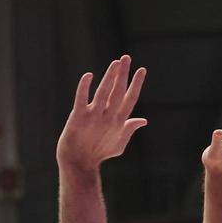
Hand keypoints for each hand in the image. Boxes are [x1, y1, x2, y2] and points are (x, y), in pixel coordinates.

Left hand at [57, 55, 147, 172]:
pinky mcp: (77, 119)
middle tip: (126, 57)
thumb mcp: (119, 144)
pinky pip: (81, 100)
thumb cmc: (98, 154)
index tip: (141, 69)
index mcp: (118, 122)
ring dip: (110, 77)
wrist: (78, 164)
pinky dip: (84, 88)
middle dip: (123, 74)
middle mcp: (108, 118)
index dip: (136, 84)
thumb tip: (144, 120)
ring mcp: (93, 118)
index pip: (130, 99)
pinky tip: (88, 75)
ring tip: (115, 63)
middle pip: (118, 92)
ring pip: (103, 93)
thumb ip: (130, 129)